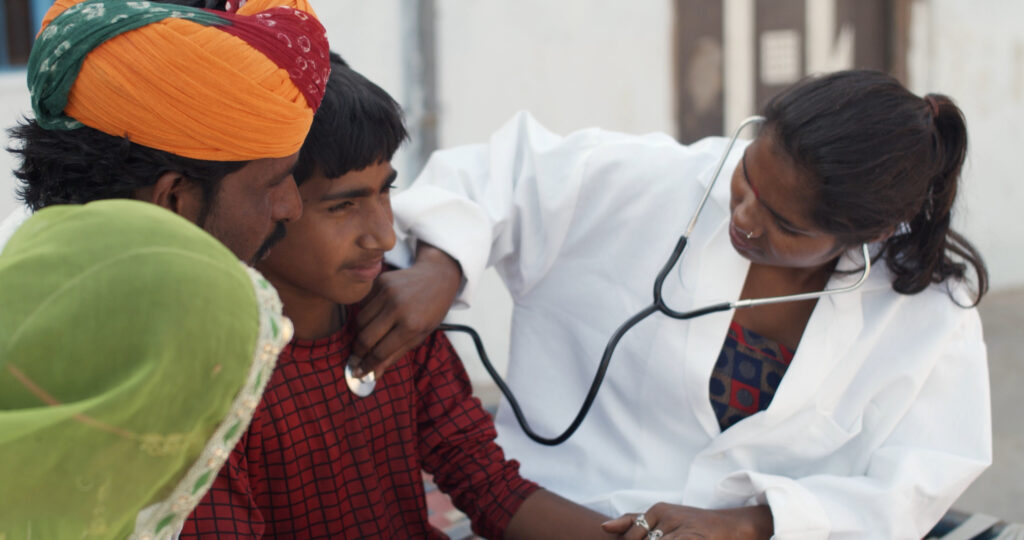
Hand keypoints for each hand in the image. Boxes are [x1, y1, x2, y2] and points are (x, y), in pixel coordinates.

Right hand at [351, 243, 461, 377]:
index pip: (381, 351)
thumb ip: (396, 354)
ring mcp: (387, 293)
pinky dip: (365, 314)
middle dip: (358, 352)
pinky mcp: (380, 281)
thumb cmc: (431, 310)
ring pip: (360, 320)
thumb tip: (374, 373)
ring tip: (368, 337)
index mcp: (411, 325)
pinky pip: (363, 304)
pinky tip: (375, 317)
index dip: (367, 365)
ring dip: (360, 333)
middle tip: (357, 359)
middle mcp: (397, 308)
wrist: (436, 276)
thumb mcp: (420, 335)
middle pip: (365, 337)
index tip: (358, 373)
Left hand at [601, 503, 772, 539]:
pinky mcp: (693, 537)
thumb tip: (603, 527)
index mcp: (658, 509)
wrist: (732, 526)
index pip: (633, 536)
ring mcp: (682, 527)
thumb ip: (633, 521)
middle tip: (661, 539)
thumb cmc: (693, 525)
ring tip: (674, 538)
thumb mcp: (663, 518)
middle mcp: (668, 515)